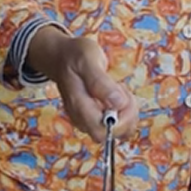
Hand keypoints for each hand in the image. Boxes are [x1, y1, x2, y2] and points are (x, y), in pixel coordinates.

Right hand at [26, 27, 141, 138]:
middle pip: (110, 134)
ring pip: (117, 131)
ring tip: (118, 89)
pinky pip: (117, 123)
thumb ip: (100, 82)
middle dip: (126, 115)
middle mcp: (82, 118)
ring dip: (127, 112)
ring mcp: (88, 120)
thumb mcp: (87, 60)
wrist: (62, 57)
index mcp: (78, 106)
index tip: (123, 97)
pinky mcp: (96, 117)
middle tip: (122, 90)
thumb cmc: (74, 56)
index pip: (102, 131)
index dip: (120, 120)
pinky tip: (117, 94)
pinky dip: (124, 111)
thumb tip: (118, 103)